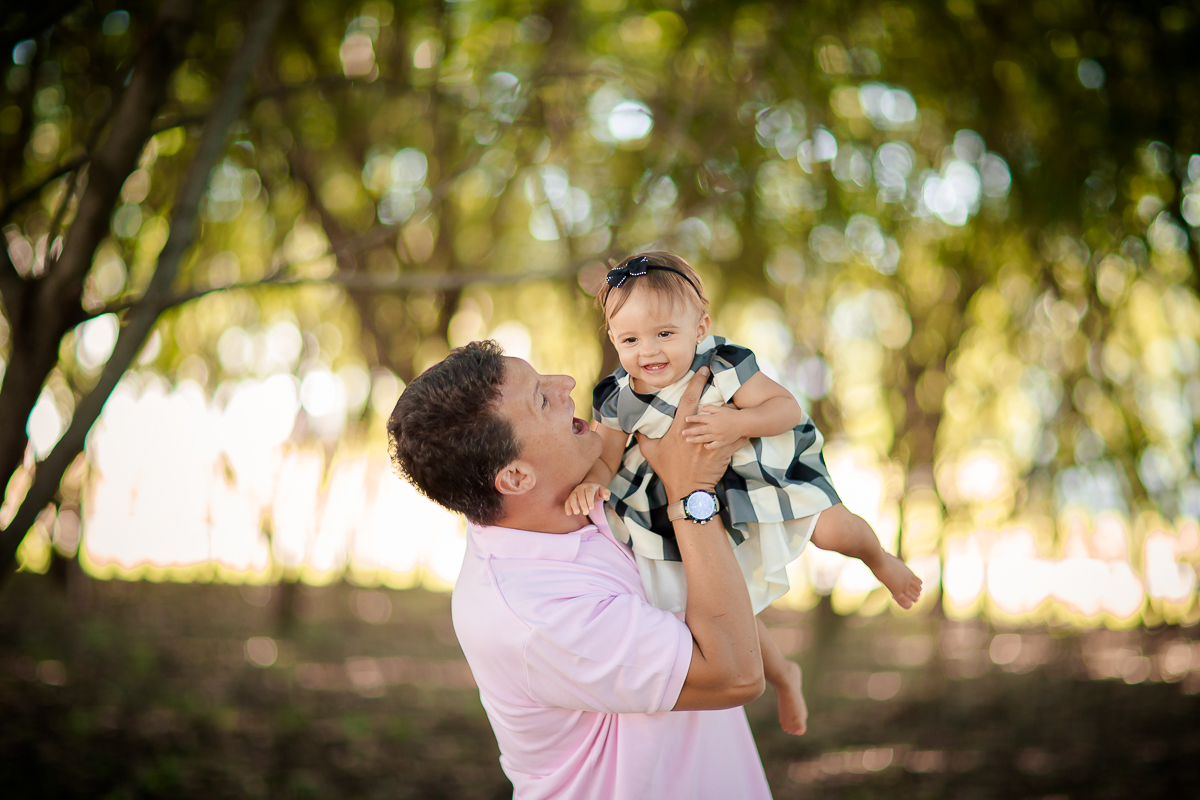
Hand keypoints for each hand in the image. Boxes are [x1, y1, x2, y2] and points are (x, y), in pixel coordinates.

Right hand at [565, 481, 609, 515]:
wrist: (589, 487)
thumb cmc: (597, 491)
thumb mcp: (603, 490)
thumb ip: (606, 493)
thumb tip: (607, 497)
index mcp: (589, 486)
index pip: (589, 493)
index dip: (590, 500)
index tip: (591, 508)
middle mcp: (581, 488)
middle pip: (580, 495)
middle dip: (583, 504)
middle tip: (586, 513)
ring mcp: (575, 492)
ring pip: (572, 497)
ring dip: (574, 505)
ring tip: (577, 513)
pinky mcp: (570, 497)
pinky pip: (567, 501)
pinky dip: (567, 507)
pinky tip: (569, 514)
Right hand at [636, 367, 745, 501]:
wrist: (688, 490)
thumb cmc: (668, 470)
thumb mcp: (651, 452)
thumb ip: (643, 436)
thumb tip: (634, 425)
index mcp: (680, 429)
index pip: (689, 400)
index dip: (696, 382)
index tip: (703, 370)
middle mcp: (698, 433)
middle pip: (713, 406)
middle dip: (720, 390)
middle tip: (725, 377)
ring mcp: (713, 442)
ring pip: (728, 420)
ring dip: (732, 409)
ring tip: (737, 400)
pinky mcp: (724, 452)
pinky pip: (736, 436)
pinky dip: (741, 429)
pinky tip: (746, 422)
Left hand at [684, 403, 743, 449]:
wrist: (743, 423)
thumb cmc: (732, 415)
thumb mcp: (721, 409)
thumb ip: (710, 408)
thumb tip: (701, 407)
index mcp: (713, 419)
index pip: (699, 418)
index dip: (692, 418)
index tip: (686, 419)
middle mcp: (714, 427)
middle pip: (699, 430)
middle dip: (690, 431)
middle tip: (682, 433)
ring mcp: (718, 436)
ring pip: (704, 438)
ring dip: (695, 439)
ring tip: (687, 441)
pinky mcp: (722, 442)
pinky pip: (713, 445)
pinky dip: (708, 446)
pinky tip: (704, 445)